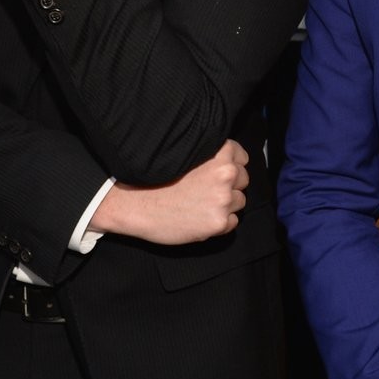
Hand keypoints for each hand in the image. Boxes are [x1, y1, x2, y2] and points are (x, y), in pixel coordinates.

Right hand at [89, 139, 245, 244]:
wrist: (135, 205)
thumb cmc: (156, 180)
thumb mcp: (187, 158)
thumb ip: (211, 159)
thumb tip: (231, 165)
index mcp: (219, 155)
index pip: (242, 157)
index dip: (231, 165)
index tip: (218, 172)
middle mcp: (226, 175)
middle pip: (243, 180)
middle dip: (230, 186)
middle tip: (205, 191)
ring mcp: (224, 200)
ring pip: (239, 202)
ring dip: (225, 205)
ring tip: (199, 205)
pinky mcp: (219, 222)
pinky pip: (232, 223)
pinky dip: (220, 223)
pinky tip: (199, 218)